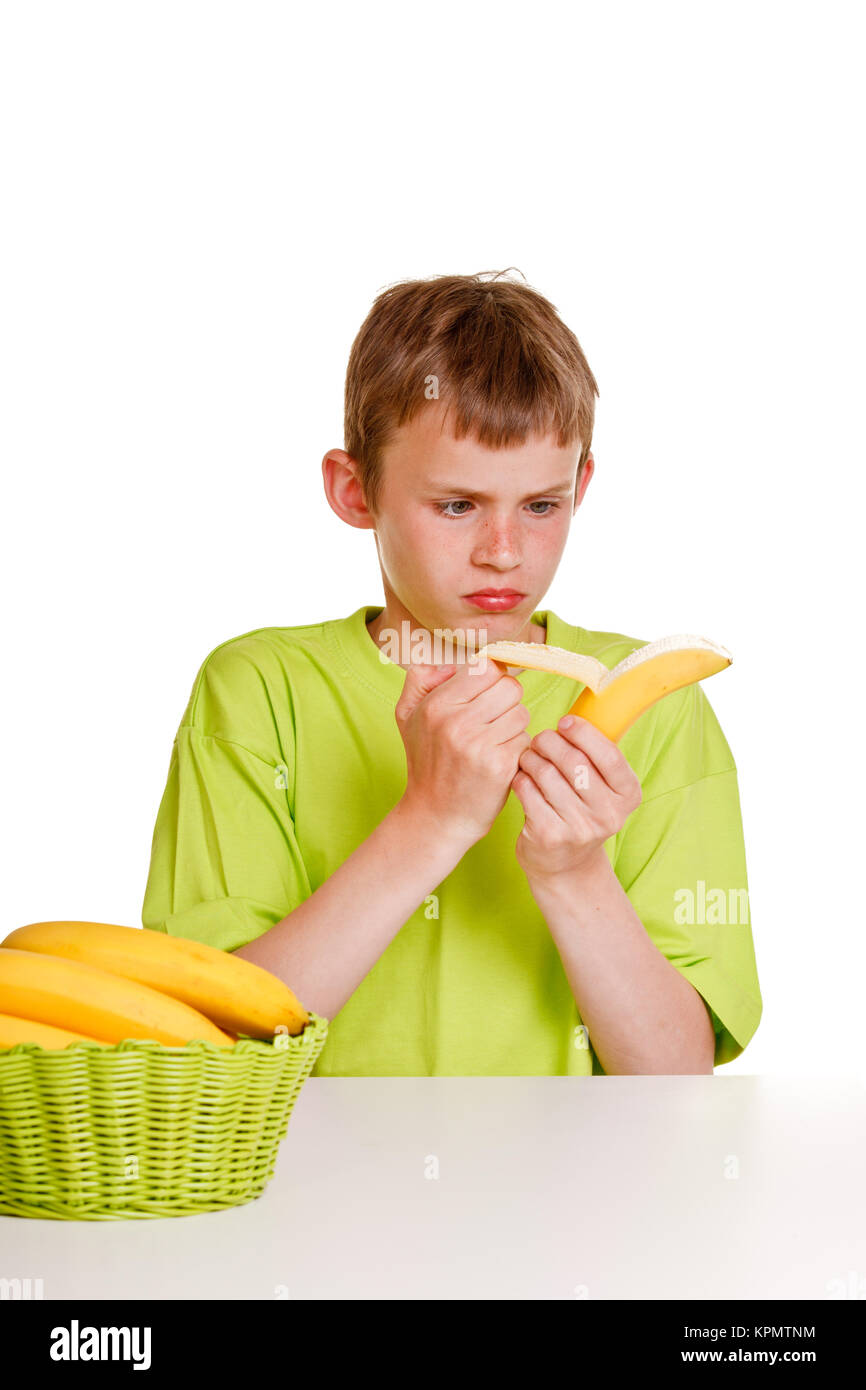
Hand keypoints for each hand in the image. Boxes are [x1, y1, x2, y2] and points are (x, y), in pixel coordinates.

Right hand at [395, 656, 531, 846]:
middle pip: (510, 687)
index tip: (486, 695)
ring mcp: (479, 745)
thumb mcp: (407, 715)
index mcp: (436, 705)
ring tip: (493, 743)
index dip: (492, 679)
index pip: (486, 668)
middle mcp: (456, 722)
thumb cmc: (426, 761)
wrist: (435, 816)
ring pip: (521, 713)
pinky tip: (499, 761)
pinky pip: (525, 739)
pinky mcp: (501, 766)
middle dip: (506, 702)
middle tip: (491, 721)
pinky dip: (517, 749)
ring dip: (513, 726)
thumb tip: (455, 662)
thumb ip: (421, 677)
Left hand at [511, 715, 641, 881]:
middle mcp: (609, 815)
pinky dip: (520, 779)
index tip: (565, 721)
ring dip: (531, 759)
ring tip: (529, 758)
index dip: (584, 733)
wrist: (565, 866)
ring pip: (547, 774)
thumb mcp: (602, 789)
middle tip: (540, 740)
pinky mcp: (550, 836)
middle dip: (550, 742)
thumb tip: (579, 711)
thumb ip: (596, 756)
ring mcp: (580, 828)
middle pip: (574, 761)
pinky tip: (521, 779)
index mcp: (628, 795)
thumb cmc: (580, 811)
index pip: (609, 755)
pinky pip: (527, 792)